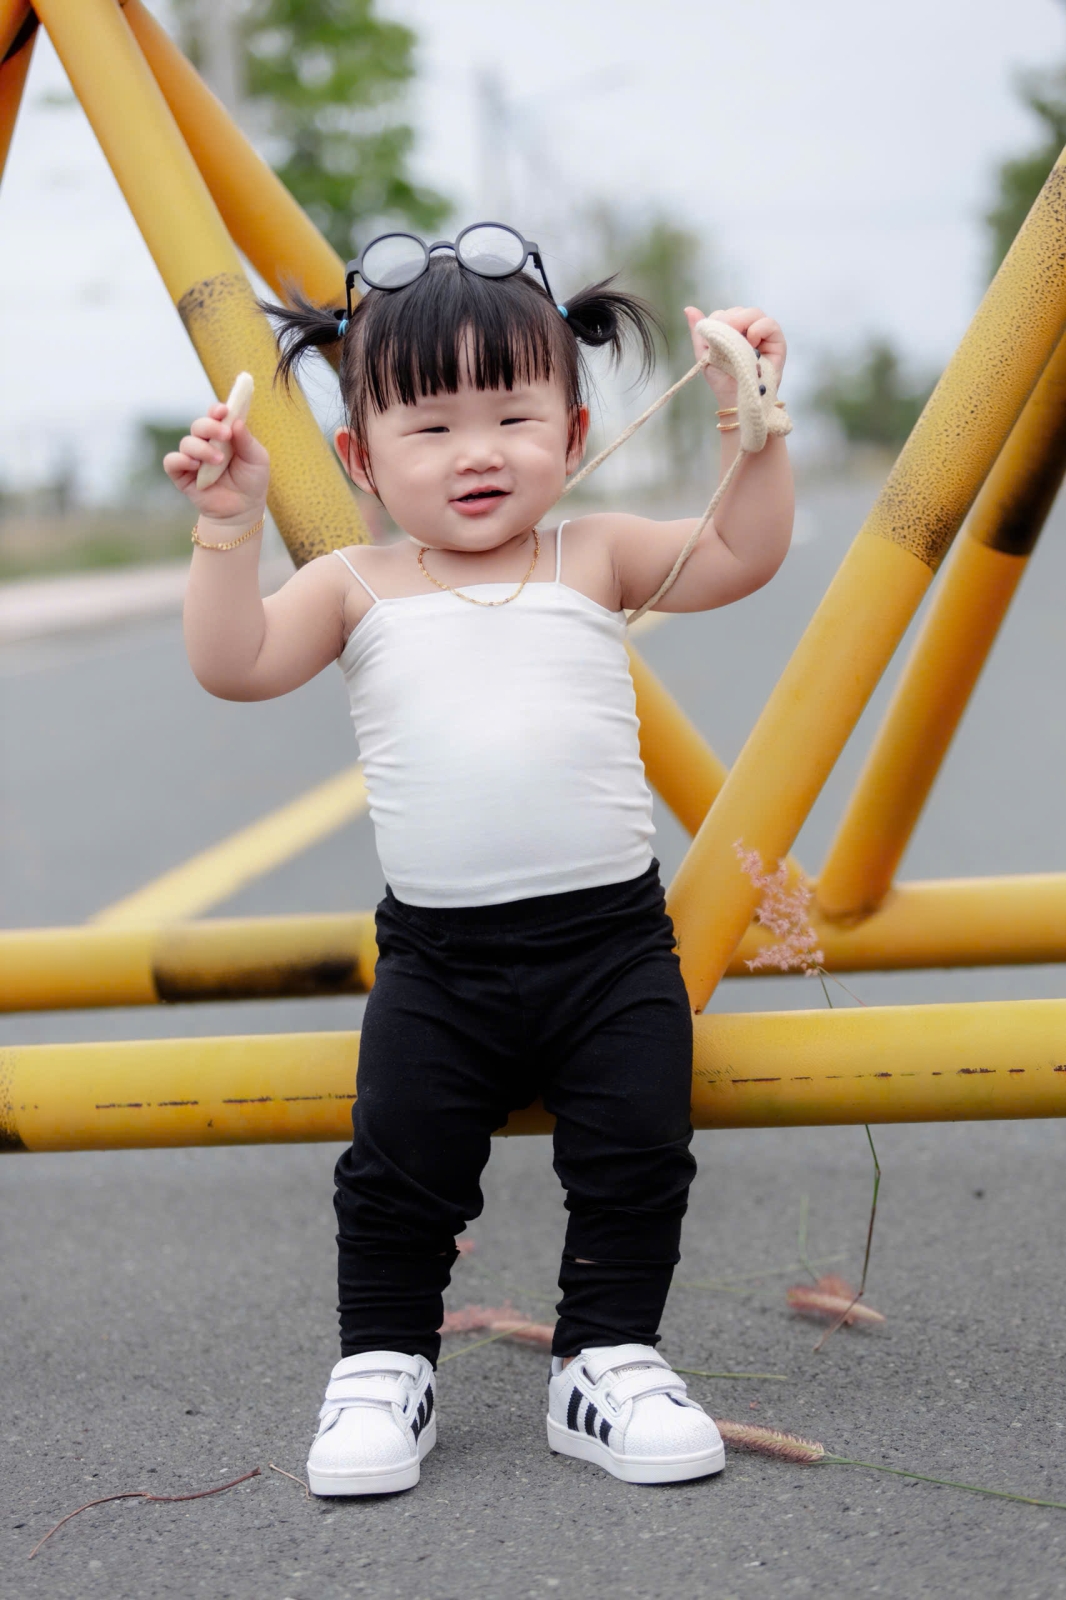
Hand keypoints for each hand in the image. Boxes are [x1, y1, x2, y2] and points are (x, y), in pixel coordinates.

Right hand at [163, 403, 269, 527]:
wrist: (243, 510)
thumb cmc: (251, 481)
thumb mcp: (257, 459)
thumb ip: (247, 440)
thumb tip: (236, 420)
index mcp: (223, 435)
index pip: (215, 415)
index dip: (216, 410)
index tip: (223, 411)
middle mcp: (206, 443)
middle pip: (198, 425)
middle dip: (210, 426)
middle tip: (225, 435)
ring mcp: (193, 459)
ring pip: (186, 442)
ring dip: (202, 449)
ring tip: (219, 461)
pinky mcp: (182, 475)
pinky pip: (171, 461)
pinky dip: (180, 460)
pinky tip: (195, 466)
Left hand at [684, 306, 787, 406]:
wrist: (736, 398)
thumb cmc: (722, 379)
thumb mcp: (704, 354)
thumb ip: (699, 331)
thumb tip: (688, 309)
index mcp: (730, 332)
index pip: (723, 314)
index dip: (718, 322)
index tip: (714, 339)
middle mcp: (746, 330)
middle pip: (738, 310)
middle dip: (729, 321)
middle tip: (725, 340)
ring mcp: (762, 334)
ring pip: (754, 312)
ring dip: (743, 323)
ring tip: (739, 342)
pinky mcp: (776, 341)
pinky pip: (769, 323)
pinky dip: (759, 328)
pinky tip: (752, 342)